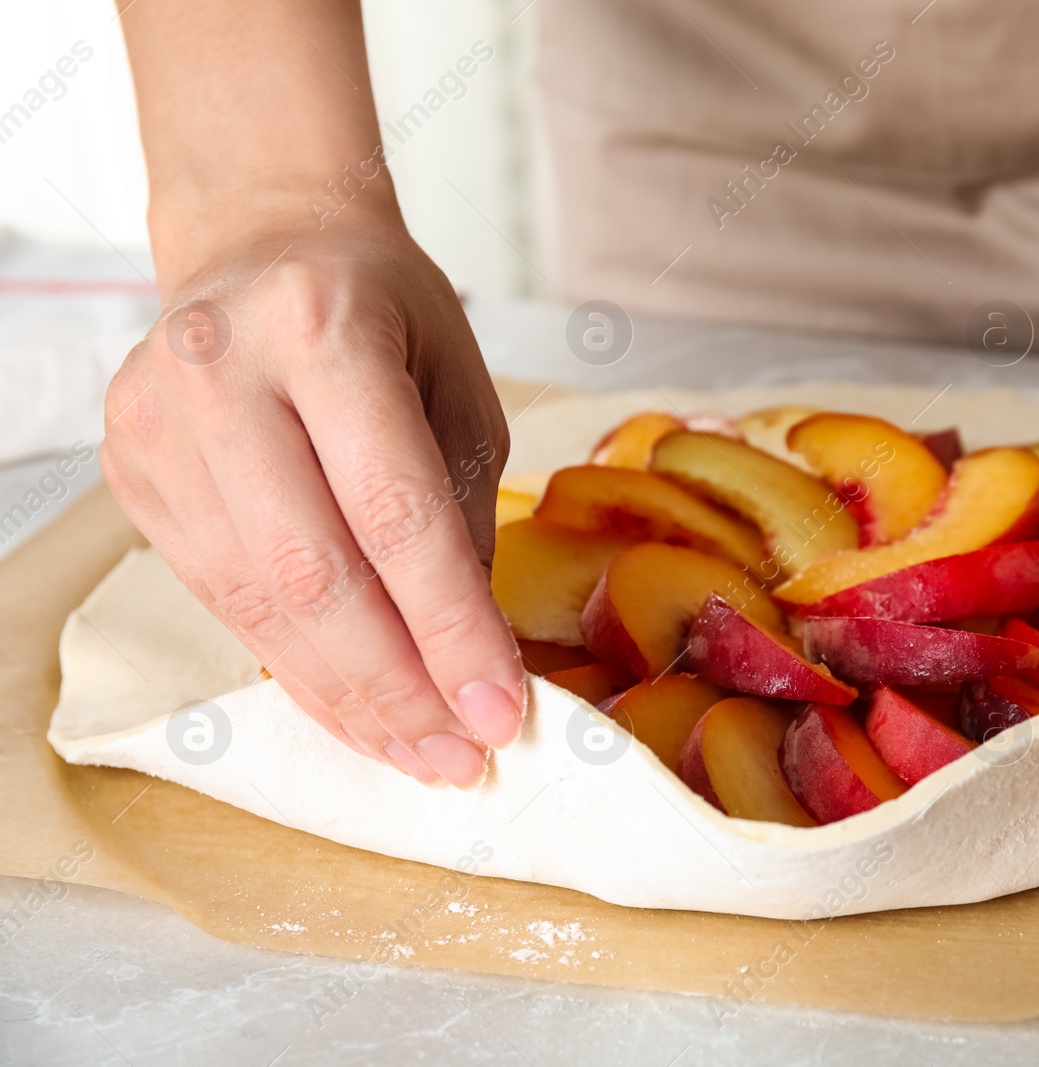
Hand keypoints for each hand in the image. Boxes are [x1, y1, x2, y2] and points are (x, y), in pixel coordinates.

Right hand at [102, 213, 524, 786]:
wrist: (264, 245)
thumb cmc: (383, 314)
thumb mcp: (457, 392)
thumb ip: (462, 518)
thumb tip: (472, 664)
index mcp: (324, 328)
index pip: (395, 512)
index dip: (450, 628)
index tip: (502, 711)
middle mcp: (223, 373)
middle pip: (314, 573)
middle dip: (396, 685)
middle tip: (459, 754)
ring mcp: (158, 424)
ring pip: (257, 603)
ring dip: (345, 697)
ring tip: (417, 751)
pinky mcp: (131, 471)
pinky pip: (222, 600)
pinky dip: (294, 667)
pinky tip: (352, 710)